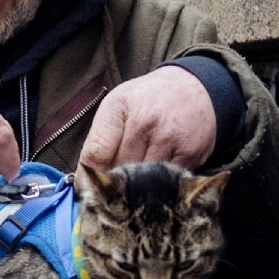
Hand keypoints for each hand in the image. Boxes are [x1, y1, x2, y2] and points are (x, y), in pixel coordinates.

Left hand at [78, 66, 215, 175]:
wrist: (194, 87)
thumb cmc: (147, 99)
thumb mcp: (115, 106)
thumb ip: (98, 140)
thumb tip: (84, 183)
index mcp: (118, 109)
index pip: (95, 154)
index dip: (88, 178)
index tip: (86, 191)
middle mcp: (144, 123)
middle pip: (119, 172)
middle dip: (113, 184)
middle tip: (113, 188)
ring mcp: (169, 140)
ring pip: (142, 182)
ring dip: (136, 188)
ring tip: (136, 181)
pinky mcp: (191, 154)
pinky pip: (166, 182)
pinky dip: (160, 185)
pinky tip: (159, 174)